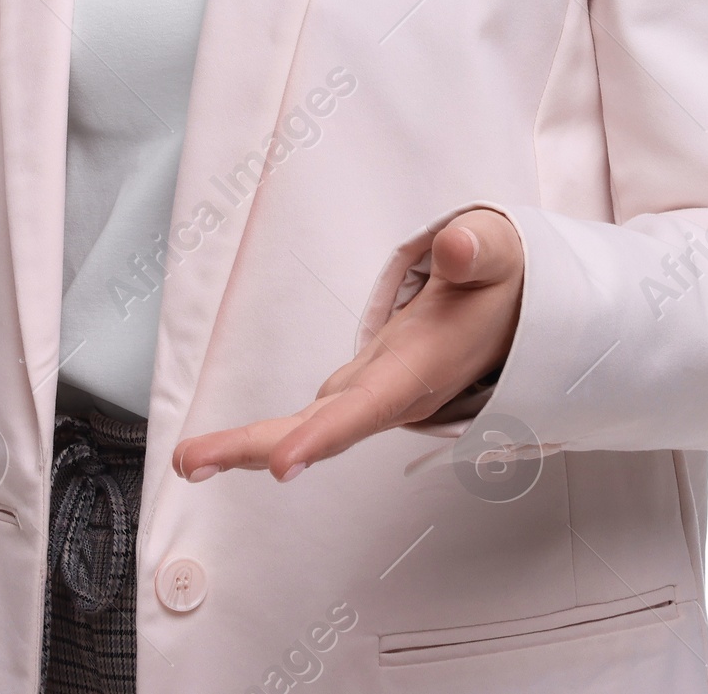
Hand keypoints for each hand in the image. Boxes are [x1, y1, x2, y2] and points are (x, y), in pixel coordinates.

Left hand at [172, 208, 523, 484]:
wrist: (515, 312)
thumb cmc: (497, 282)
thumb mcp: (496, 253)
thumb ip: (476, 249)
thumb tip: (455, 244)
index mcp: (422, 366)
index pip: (369, 405)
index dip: (324, 435)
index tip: (281, 464)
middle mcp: (395, 392)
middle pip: (322, 430)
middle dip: (258, 449)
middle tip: (192, 460)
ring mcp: (376, 393)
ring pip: (311, 429)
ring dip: (251, 447)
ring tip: (192, 459)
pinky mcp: (363, 387)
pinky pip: (312, 418)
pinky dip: (271, 436)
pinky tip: (231, 448)